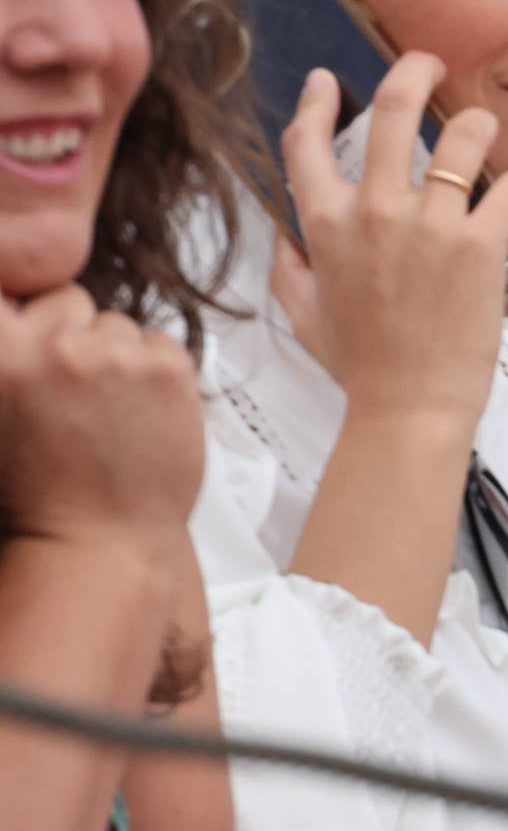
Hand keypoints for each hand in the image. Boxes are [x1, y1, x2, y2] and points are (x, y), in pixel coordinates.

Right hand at [0, 283, 205, 555]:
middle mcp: (54, 348)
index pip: (8, 290)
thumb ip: (13, 358)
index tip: (36, 341)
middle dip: (72, 333)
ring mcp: (115, 356)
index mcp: (2, 355)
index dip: (27, 316)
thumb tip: (24, 308)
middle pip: (68, 300)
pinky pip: (162, 344)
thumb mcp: (1, 411)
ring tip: (110, 409)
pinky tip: (142, 413)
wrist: (99, 540)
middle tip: (75, 389)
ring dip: (117, 354)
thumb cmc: (38, 487)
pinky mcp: (168, 369)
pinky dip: (157, 370)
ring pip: (118, 324)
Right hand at [268, 57, 507, 432]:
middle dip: (414, 70)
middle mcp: (375, 212)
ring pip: (462, 136)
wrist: (410, 407)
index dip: (317, 103)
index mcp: (325, 225)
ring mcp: (430, 225)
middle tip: (430, 62)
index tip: (329, 81)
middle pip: (392, 109)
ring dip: (478, 126)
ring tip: (484, 134)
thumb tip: (285, 236)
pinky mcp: (482, 245)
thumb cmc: (359, 365)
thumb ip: (291, 267)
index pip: (307, 143)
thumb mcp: (304, 313)